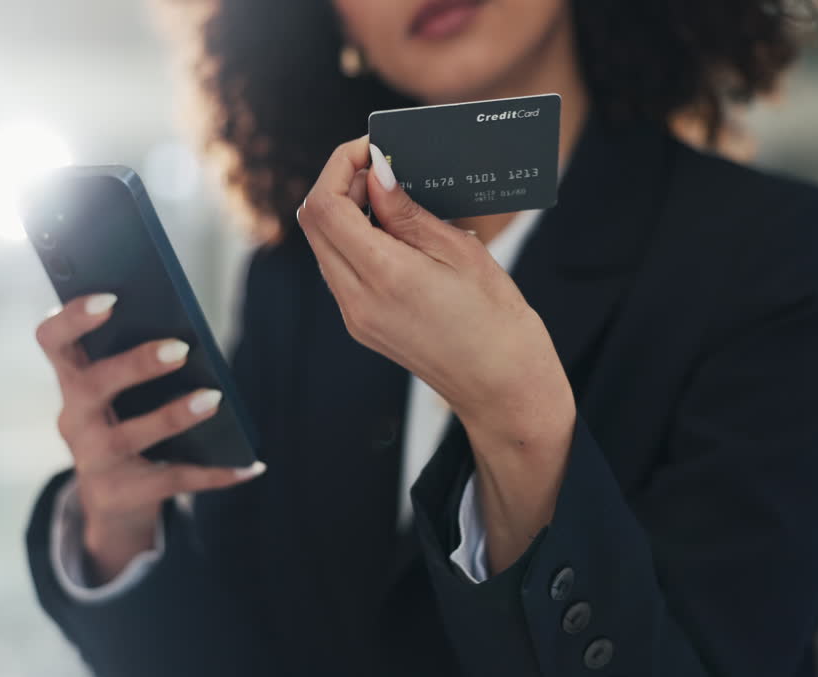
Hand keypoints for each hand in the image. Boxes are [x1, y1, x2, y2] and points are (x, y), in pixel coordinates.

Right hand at [36, 293, 266, 582]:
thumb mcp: (120, 395)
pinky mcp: (121, 495)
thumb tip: (190, 338)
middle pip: (93, 386)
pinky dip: (217, 473)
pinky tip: (252, 464)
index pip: (52, 339)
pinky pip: (174, 479)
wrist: (113, 503)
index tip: (110, 299)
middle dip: (135, 365)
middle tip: (180, 349)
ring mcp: (93, 461)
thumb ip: (138, 362)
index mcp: (72, 380)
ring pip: (131, 436)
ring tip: (215, 398)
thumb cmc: (125, 424)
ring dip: (174, 415)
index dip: (73, 318)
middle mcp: (74, 419)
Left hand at [295, 137, 575, 571]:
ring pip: (324, 246)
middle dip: (339, 184)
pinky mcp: (361, 326)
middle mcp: (355, 300)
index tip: (372, 149)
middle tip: (383, 168)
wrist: (502, 387)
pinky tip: (395, 231)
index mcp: (381, 275)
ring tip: (393, 196)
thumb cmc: (495, 318)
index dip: (339, 167)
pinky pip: (340, 270)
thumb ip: (407, 211)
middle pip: (314, 224)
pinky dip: (356, 240)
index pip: (325, 207)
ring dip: (346, 212)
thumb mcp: (459, 250)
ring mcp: (354, 317)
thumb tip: (375, 173)